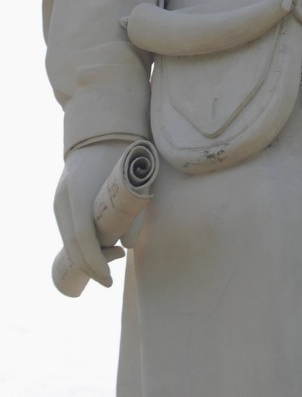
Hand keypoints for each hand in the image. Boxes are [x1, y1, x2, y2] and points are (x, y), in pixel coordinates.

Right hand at [53, 139, 130, 286]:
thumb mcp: (134, 181)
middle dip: (90, 266)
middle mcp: (64, 198)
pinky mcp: (62, 201)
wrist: (102, 130)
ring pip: (68, 239)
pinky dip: (80, 245)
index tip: (108, 279)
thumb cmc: (123, 154)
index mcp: (79, 192)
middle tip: (111, 278)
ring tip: (109, 260)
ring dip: (85, 256)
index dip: (95, 262)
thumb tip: (128, 246)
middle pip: (72, 244)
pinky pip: (68, 230)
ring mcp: (60, 200)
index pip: (82, 237)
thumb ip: (134, 213)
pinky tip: (96, 249)